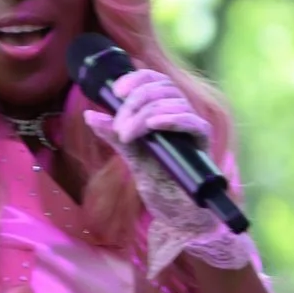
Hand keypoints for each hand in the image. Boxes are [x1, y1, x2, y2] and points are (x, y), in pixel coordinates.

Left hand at [85, 69, 253, 275]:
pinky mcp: (203, 144)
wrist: (177, 213)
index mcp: (165, 112)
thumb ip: (114, 135)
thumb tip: (90, 116)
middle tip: (119, 126)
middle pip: (163, 87)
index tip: (116, 91)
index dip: (137, 78)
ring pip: (174, 101)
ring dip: (145, 113)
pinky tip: (152, 125)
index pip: (156, 80)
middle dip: (135, 101)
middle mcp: (182, 115)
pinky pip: (192, 122)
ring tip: (127, 134)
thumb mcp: (132, 156)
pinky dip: (172, 119)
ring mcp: (193, 128)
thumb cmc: (160, 184)